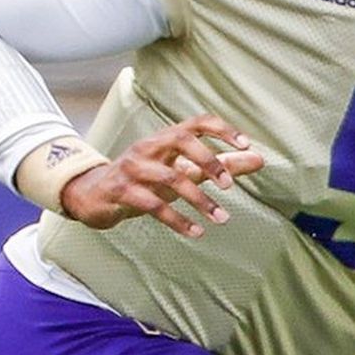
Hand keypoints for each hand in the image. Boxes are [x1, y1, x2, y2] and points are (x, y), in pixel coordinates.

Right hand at [58, 114, 266, 238]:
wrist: (94, 196)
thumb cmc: (145, 180)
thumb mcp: (182, 170)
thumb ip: (221, 165)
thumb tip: (259, 159)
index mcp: (165, 139)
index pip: (197, 123)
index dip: (222, 130)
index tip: (246, 144)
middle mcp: (149, 147)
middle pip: (182, 141)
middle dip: (209, 161)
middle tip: (229, 187)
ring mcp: (133, 168)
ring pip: (170, 178)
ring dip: (199, 200)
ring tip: (220, 219)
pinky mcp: (121, 192)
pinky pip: (153, 205)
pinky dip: (178, 220)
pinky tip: (195, 232)